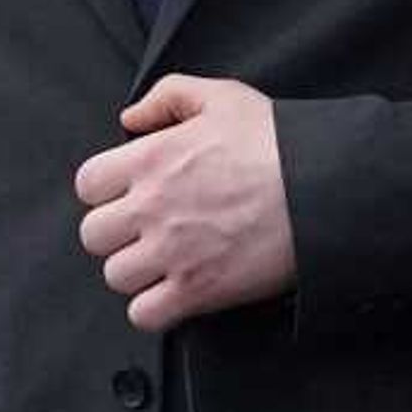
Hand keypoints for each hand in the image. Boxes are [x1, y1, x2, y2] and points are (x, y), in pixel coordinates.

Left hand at [73, 74, 297, 332]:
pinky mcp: (198, 290)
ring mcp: (172, 252)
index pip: (88, 184)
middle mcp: (151, 207)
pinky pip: (145, 315)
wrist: (324, 188)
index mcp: (150, 159)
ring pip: (116, 276)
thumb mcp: (222, 96)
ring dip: (136, 272)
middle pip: (94, 235)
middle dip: (117, 233)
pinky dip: (154, 309)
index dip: (106, 191)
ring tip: (164, 261)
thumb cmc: (278, 142)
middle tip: (146, 230)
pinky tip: (175, 292)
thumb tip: (131, 117)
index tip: (128, 195)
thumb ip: (168, 96)